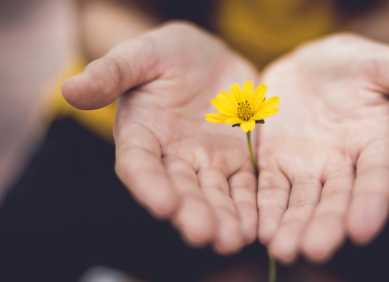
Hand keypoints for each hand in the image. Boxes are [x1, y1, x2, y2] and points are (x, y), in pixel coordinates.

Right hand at [62, 22, 257, 253]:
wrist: (209, 57)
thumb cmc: (168, 53)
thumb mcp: (142, 54)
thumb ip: (111, 73)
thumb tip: (70, 89)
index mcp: (142, 134)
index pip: (140, 164)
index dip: (149, 185)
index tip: (163, 205)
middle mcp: (172, 157)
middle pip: (180, 189)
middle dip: (192, 212)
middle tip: (204, 235)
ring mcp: (206, 161)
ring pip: (214, 194)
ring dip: (223, 218)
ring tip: (233, 239)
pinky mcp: (237, 160)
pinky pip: (244, 185)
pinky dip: (250, 205)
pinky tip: (257, 225)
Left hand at [257, 33, 388, 262]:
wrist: (310, 64)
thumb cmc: (355, 64)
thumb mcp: (388, 66)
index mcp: (375, 144)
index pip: (377, 178)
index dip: (372, 203)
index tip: (363, 229)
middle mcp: (343, 165)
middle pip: (336, 200)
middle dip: (326, 225)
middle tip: (315, 250)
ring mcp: (308, 167)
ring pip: (302, 202)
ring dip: (293, 226)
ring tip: (284, 249)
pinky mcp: (276, 163)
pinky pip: (270, 189)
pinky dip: (265, 208)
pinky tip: (259, 229)